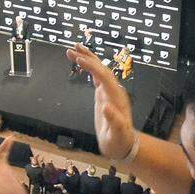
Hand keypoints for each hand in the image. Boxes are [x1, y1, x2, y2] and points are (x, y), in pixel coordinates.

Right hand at [65, 44, 135, 161]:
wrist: (122, 144)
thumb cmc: (119, 140)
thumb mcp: (117, 133)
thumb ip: (114, 120)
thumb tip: (106, 107)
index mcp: (117, 97)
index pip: (104, 76)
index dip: (92, 67)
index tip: (79, 60)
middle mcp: (114, 91)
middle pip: (101, 68)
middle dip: (87, 58)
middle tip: (72, 49)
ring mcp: (109, 91)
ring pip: (99, 70)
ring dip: (87, 58)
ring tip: (74, 49)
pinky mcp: (104, 94)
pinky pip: (96, 76)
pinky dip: (88, 68)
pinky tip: (81, 62)